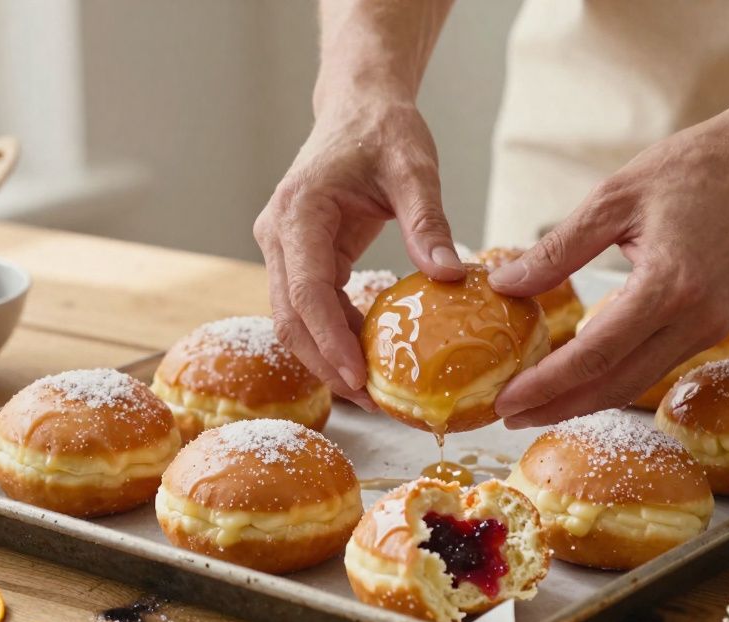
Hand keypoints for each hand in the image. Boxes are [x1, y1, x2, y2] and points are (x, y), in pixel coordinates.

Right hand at [253, 101, 463, 407]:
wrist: (358, 108)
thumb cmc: (384, 131)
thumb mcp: (414, 169)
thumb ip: (428, 222)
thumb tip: (450, 275)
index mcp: (298, 212)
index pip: (305, 290)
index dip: (330, 339)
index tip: (359, 378)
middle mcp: (278, 235)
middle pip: (291, 318)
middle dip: (329, 365)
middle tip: (377, 405)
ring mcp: (283, 251)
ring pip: (294, 322)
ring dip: (329, 360)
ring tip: (377, 396)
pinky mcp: (298, 260)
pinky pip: (310, 311)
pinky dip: (336, 340)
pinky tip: (371, 363)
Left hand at [488, 105, 728, 426]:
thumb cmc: (691, 168)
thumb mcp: (612, 198)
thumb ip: (558, 250)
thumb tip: (506, 286)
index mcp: (668, 285)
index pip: (594, 354)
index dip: (546, 384)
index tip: (505, 401)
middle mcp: (695, 318)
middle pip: (614, 384)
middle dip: (557, 406)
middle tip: (507, 416)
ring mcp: (710, 327)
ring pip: (635, 383)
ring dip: (583, 400)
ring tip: (533, 405)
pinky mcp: (714, 326)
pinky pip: (654, 365)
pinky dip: (612, 378)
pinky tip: (577, 376)